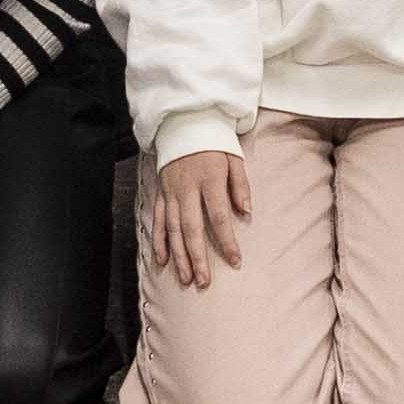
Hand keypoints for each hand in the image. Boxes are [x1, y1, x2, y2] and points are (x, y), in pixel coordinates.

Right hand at [145, 146, 251, 289]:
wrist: (184, 121)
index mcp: (208, 179)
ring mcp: (171, 191)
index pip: (219, 217)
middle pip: (191, 228)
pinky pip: (157, 219)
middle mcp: (187, 188)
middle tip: (204, 282)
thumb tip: (246, 212)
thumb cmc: (213, 141)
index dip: (227, 241)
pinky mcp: (161, 191)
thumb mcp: (233, 157)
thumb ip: (240, 185)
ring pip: (172, 228)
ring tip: (185, 278)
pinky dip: (159, 241)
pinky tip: (163, 260)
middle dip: (198, 258)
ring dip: (178, 256)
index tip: (235, 261)